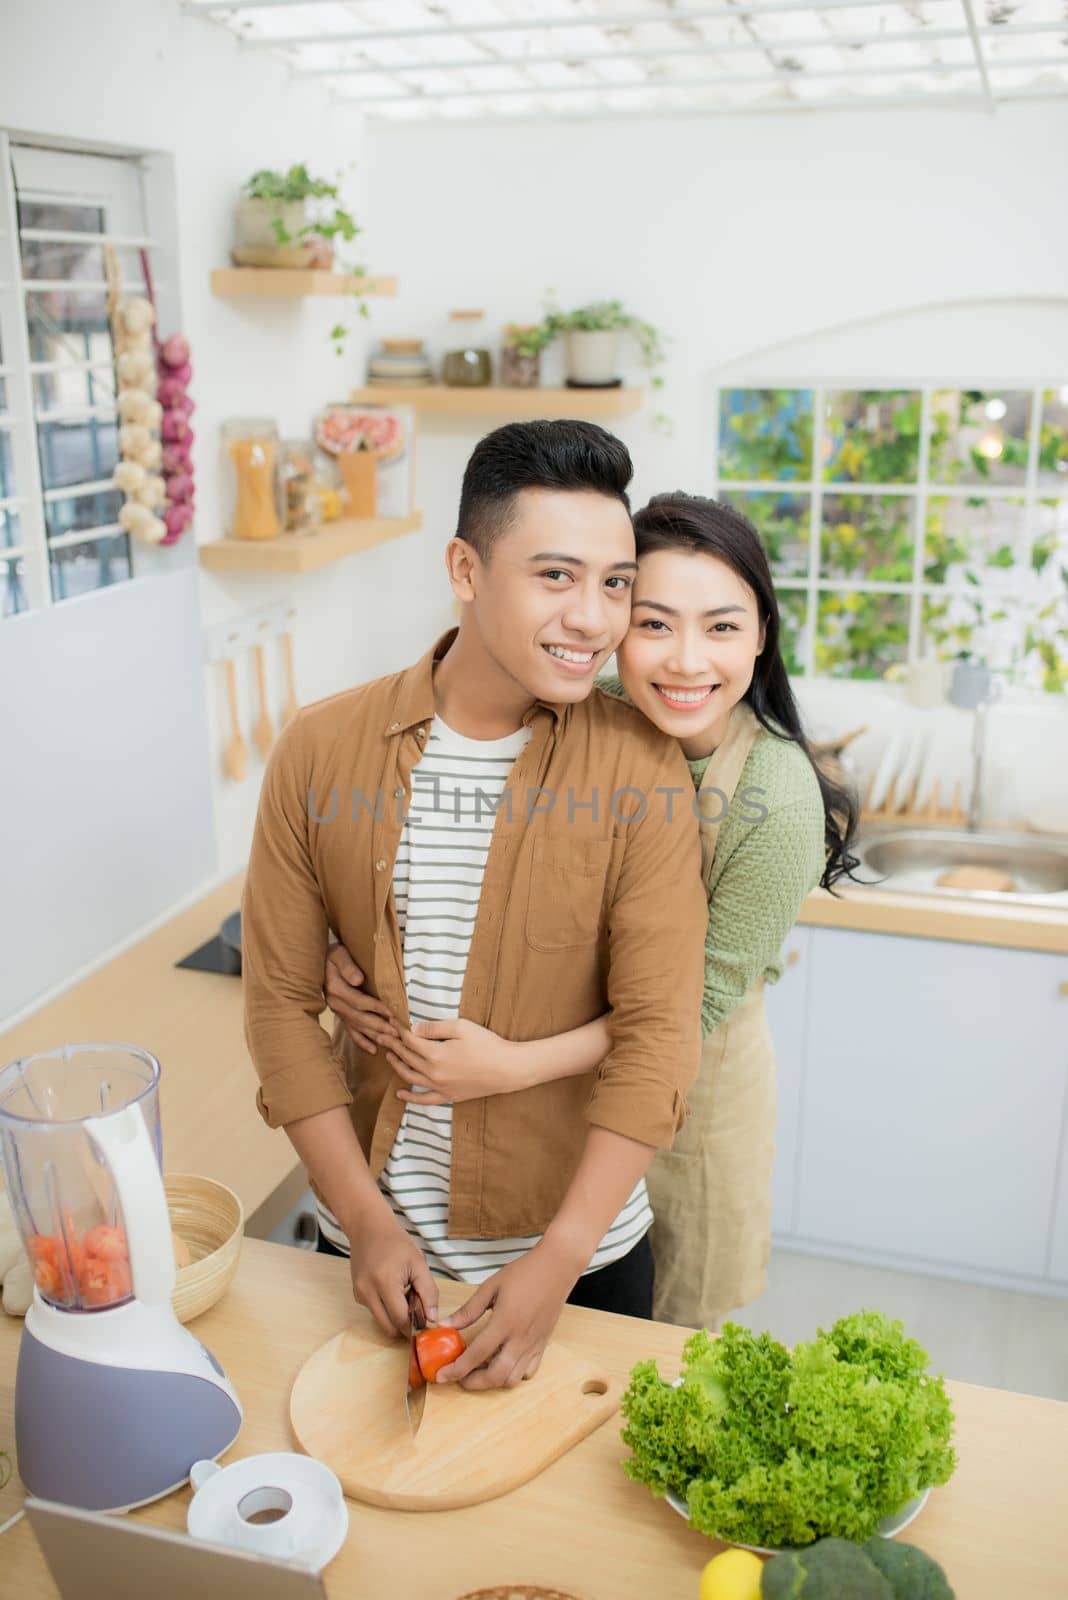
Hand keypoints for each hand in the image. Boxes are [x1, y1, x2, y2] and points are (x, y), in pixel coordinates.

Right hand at [324, 942, 397, 1056]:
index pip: (360, 1002)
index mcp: (336, 989)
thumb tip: (358, 980)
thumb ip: (348, 967)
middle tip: (399, 1034)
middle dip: (381, 1026)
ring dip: (376, 1036)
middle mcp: (336, 1004)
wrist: (318, 962)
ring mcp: (338, 1012)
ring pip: (359, 1027)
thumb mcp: (339, 955)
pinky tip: (374, 1050)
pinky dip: (362, 1042)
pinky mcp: (341, 1016)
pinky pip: (351, 1032)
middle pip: (361, 1018)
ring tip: (392, 1043)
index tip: (393, 1013)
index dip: (377, 1008)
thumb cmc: (334, 956)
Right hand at [346, 1208, 438, 1338]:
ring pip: (381, 1320)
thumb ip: (428, 1291)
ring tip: (405, 1294)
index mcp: (385, 1282)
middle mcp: (367, 1292)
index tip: (426, 1324)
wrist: (369, 1228)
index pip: (400, 1319)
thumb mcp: (418, 1263)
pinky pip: (374, 1311)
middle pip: (388, 1327)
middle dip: (404, 1325)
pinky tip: (393, 1291)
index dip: (415, 1326)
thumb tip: (432, 1318)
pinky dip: (386, 1308)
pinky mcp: (357, 1294)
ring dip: (395, 1316)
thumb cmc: (396, 1242)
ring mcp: (359, 1294)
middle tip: (417, 1310)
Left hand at [386, 1018, 525, 1106]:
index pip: (410, 1040)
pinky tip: (400, 1094)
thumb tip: (413, 1029)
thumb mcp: (462, 1027)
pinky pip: (424, 1100)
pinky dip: (410, 1098)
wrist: (508, 1069)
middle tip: (384, 1034)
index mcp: (435, 1054)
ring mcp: (440, 1087)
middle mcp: (433, 1073)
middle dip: (393, 1044)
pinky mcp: (448, 1096)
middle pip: (407, 1057)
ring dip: (397, 1065)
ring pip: (410, 1077)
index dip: (399, 1029)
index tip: (392, 1020)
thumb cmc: (487, 1044)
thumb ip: (435, 1028)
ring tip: (388, 1055)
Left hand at [431, 1239, 583, 1390]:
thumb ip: (468, 1310)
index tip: (442, 1376)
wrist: (557, 1268)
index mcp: (504, 1322)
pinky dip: (513, 1375)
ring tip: (479, 1369)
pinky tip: (502, 1363)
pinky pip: (528, 1372)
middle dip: (473, 1383)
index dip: (456, 1369)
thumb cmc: (523, 1273)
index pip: (476, 1354)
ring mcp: (534, 1344)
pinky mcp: (543, 1345)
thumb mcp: (490, 1287)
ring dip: (492, 1381)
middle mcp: (520, 1338)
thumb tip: (444, 1324)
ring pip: (512, 1379)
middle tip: (459, 1376)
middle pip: (495, 1376)